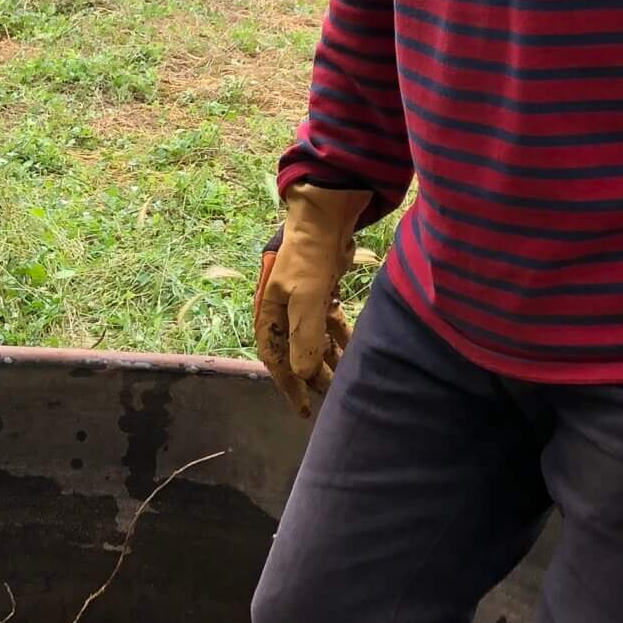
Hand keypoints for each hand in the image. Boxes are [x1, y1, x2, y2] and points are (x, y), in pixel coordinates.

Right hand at [252, 184, 369, 416]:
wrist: (326, 216)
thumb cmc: (310, 256)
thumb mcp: (306, 297)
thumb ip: (305, 336)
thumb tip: (301, 375)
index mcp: (269, 311)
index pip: (274, 356)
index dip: (286, 383)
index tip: (302, 407)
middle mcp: (283, 309)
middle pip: (294, 351)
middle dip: (310, 376)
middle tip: (329, 396)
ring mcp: (303, 301)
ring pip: (313, 340)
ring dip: (326, 360)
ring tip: (342, 379)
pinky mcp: (322, 293)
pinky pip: (329, 325)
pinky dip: (339, 339)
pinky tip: (352, 351)